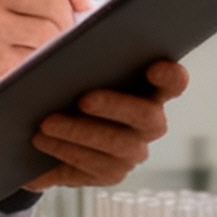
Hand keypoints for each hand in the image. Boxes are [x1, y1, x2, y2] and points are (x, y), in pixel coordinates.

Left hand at [25, 60, 187, 190]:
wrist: (50, 123)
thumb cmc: (71, 82)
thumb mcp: (76, 65)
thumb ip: (84, 55)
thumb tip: (70, 43)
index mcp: (150, 88)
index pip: (174, 81)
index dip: (170, 76)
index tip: (153, 67)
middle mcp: (150, 123)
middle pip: (147, 117)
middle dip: (115, 106)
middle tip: (83, 99)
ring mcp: (133, 152)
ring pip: (117, 147)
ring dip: (79, 133)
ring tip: (45, 124)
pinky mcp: (110, 173)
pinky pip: (93, 168)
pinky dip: (65, 153)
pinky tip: (42, 142)